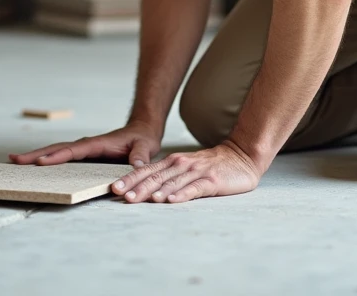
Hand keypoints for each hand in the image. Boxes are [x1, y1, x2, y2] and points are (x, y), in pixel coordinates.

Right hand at [9, 122, 161, 166]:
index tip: (39, 162)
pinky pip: (62, 158)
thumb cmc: (142, 140)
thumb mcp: (145, 147)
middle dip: (36, 154)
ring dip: (36, 157)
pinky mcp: (83, 157)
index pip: (74, 151)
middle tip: (14, 160)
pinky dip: (47, 161)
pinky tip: (33, 167)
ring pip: (55, 152)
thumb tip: (134, 167)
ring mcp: (83, 151)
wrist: (142, 132)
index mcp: (97, 144)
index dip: (57, 157)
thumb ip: (140, 157)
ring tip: (15, 162)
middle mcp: (86, 146)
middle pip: (57, 149)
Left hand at [110, 140, 262, 203]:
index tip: (115, 189)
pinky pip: (194, 188)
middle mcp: (182, 164)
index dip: (130, 179)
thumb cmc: (211, 166)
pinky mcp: (212, 180)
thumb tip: (143, 190)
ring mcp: (197, 172)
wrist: (241, 156)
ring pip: (172, 182)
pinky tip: (171, 200)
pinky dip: (181, 194)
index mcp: (173, 162)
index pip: (147, 170)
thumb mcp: (186, 167)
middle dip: (138, 187)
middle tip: (123, 197)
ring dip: (156, 191)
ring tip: (142, 199)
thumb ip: (168, 176)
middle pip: (156, 177)